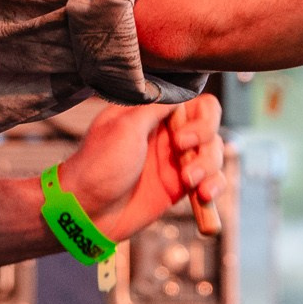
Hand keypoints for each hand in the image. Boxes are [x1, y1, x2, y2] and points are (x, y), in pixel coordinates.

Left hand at [54, 94, 224, 242]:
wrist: (87, 211)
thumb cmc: (99, 165)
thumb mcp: (125, 127)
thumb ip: (156, 107)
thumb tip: (182, 92)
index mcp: (151, 113)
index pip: (195, 102)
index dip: (197, 118)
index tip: (180, 137)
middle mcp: (167, 133)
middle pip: (210, 126)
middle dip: (204, 142)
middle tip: (181, 154)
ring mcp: (174, 160)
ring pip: (214, 153)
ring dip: (210, 167)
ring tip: (190, 184)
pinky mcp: (179, 186)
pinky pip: (211, 180)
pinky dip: (216, 186)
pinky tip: (204, 196)